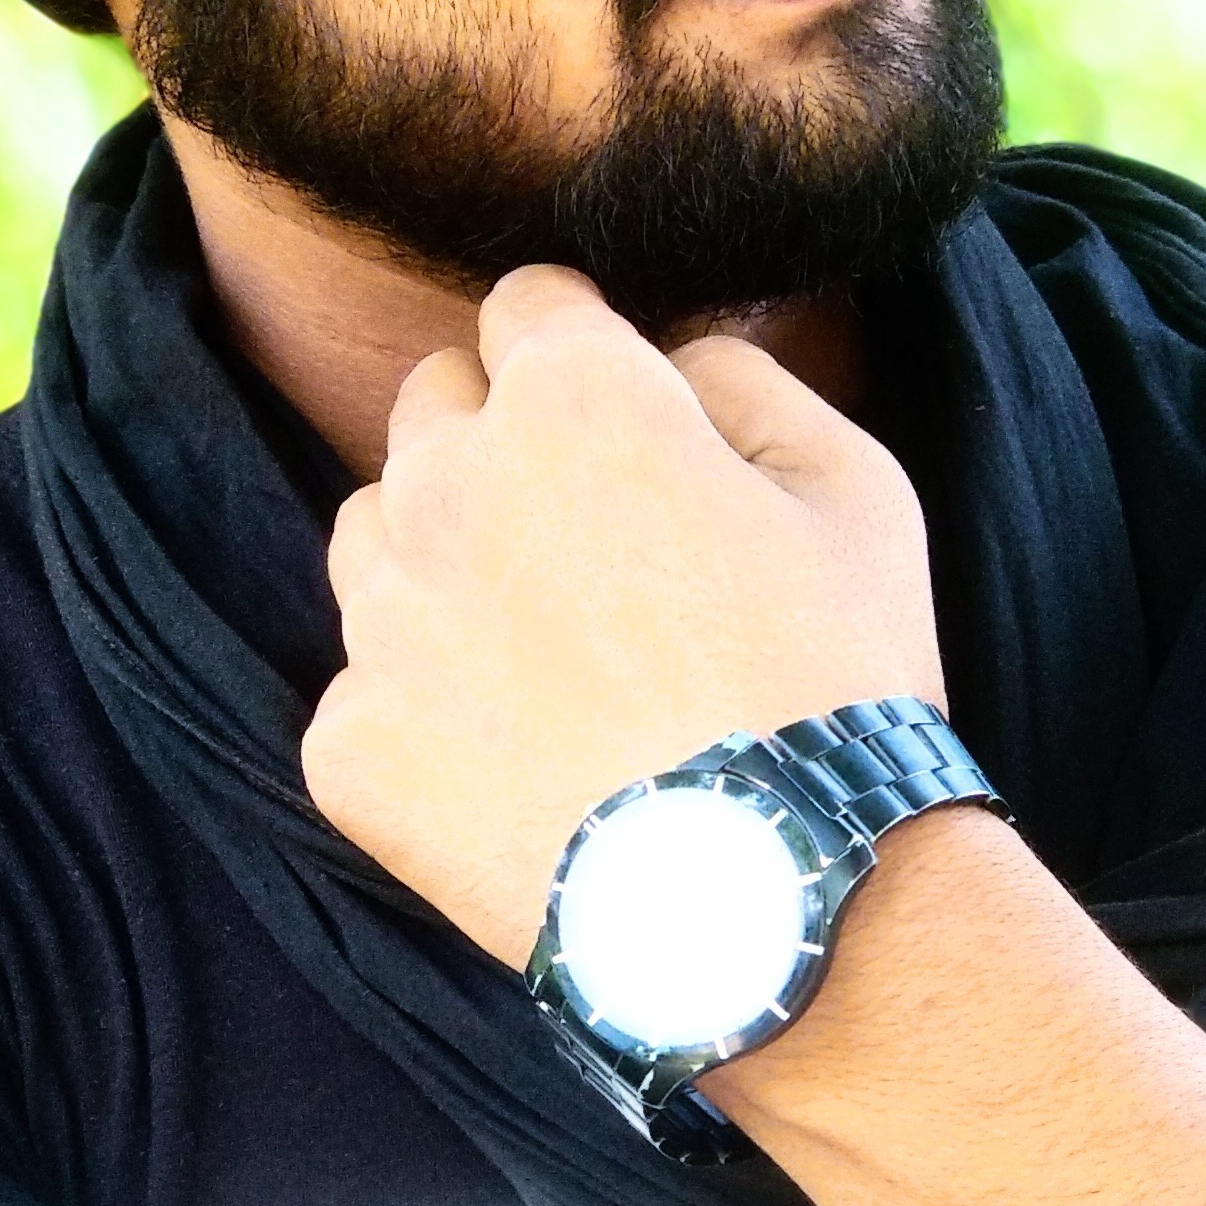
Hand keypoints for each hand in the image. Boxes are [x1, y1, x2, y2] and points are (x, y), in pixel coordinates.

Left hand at [303, 267, 944, 964]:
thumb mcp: (856, 488)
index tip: (624, 419)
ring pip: (376, 536)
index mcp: (570, 397)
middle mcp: (445, 483)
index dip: (583, 353)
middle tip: (593, 543)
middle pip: (434, 407)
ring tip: (551, 657)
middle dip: (500, 442)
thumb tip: (669, 363)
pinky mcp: (348, 743)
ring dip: (443, 562)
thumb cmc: (835, 685)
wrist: (771, 901)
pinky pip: (365, 689)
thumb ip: (743, 381)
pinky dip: (426, 713)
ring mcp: (380, 619)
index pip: (525, 304)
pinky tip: (521, 763)